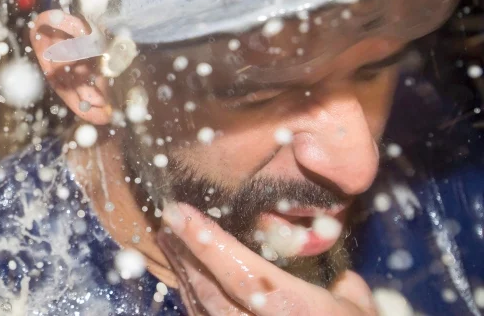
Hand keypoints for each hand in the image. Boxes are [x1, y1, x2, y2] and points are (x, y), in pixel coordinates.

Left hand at [160, 203, 375, 315]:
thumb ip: (352, 296)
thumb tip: (346, 280)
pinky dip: (197, 305)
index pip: (240, 271)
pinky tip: (191, 289)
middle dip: (186, 255)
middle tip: (168, 223)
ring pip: (203, 311)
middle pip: (210, 291)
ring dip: (186, 277)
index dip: (207, 241)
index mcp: (292, 311)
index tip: (180, 214)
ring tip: (171, 246)